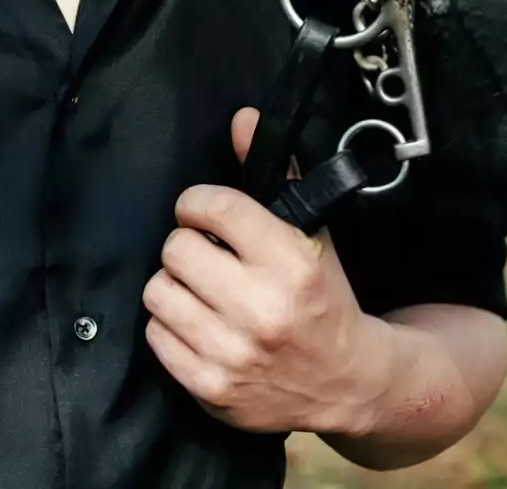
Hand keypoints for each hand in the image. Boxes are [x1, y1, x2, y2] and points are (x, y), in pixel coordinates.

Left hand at [142, 107, 391, 435]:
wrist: (350, 384)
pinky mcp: (211, 388)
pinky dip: (171, 328)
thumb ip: (276, 176)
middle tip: (206, 256)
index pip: (213, 206)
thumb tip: (243, 119)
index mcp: (291, 262)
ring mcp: (233, 353)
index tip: (204, 212)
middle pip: (176, 248)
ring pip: (158, 291)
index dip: (199, 203)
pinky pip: (156, 337)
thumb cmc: (323, 299)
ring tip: (201, 291)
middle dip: (187, 246)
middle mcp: (261, 308)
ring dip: (175, 287)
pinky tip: (199, 326)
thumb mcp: (309, 234)